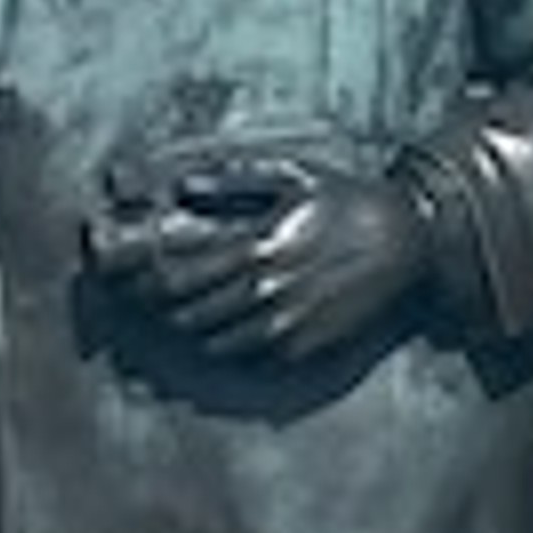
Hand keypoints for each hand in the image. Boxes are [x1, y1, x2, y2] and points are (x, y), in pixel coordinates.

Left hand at [89, 154, 433, 363]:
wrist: (407, 242)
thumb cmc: (347, 201)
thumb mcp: (293, 175)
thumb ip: (234, 180)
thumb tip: (184, 188)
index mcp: (257, 246)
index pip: (179, 275)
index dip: (143, 281)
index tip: (125, 277)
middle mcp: (267, 291)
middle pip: (188, 314)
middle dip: (157, 311)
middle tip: (138, 303)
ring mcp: (286, 324)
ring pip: (214, 342)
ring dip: (189, 333)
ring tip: (175, 320)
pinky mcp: (305, 346)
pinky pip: (249, 357)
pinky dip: (226, 348)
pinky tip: (220, 333)